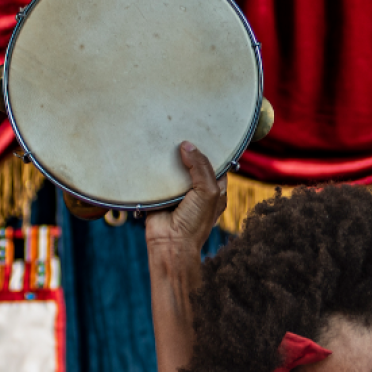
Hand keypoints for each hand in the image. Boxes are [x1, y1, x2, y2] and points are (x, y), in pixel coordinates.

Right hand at [144, 142, 228, 258]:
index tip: (206, 132)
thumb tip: (187, 146)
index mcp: (215, 190)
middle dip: (190, 151)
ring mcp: (179, 191)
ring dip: (172, 157)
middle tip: (183, 129)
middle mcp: (198, 189)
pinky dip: (156, 166)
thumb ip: (201, 167)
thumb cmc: (195, 222)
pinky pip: (159, 176)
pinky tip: (154, 152)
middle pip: (195, 164)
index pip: (217, 165)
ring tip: (167, 136)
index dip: (214, 151)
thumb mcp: (208, 192)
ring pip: (176, 168)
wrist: (170, 242)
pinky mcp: (161, 193)